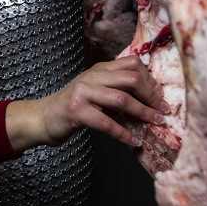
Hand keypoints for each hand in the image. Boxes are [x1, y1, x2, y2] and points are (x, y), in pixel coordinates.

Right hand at [5, 55, 168, 152]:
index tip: (160, 96)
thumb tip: (149, 95)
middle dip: (152, 96)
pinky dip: (124, 134)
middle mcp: (92, 76)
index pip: (132, 64)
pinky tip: (133, 142)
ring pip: (122, 99)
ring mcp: (83, 93)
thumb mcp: (95, 89)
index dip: (150, 79)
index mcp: (99, 69)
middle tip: (163, 111)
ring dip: (143, 113)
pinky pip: (107, 123)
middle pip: (131, 79)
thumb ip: (115, 87)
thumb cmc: (74, 106)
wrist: (43, 117)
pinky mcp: (77, 111)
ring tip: (155, 124)